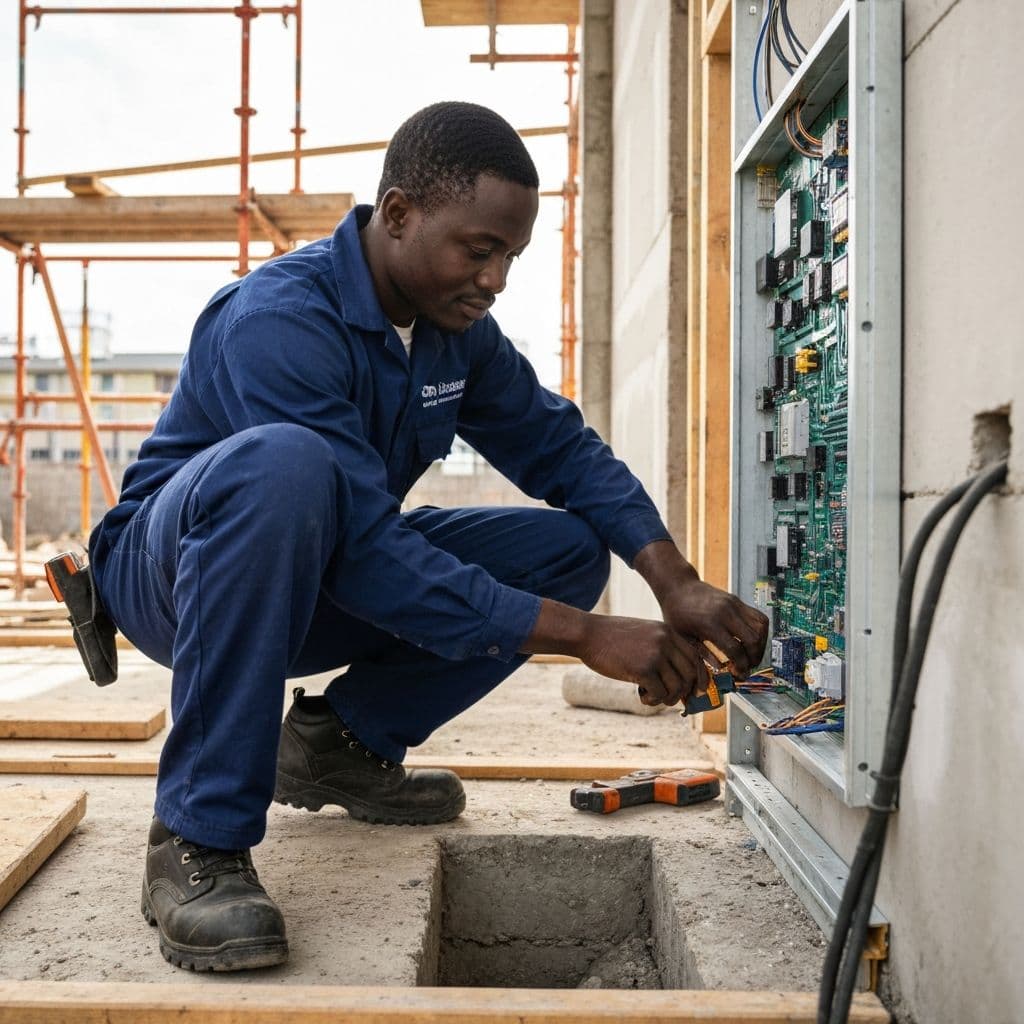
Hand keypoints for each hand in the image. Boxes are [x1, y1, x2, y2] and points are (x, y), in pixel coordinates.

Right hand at [575, 615, 705, 706]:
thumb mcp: (642, 633)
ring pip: (677, 687)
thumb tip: (677, 676)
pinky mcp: (642, 669)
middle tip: (669, 698)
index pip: (695, 657)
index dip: (698, 677)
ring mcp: (655, 655)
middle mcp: (665, 641)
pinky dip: (653, 701)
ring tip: (651, 697)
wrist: (587, 634)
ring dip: (667, 699)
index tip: (695, 690)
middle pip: (690, 674)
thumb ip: (661, 648)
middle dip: (684, 692)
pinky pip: (660, 694)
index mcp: (667, 631)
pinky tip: (641, 696)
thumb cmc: (611, 637)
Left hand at [633, 541, 768, 676]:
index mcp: (710, 624)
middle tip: (747, 667)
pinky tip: (751, 642)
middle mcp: (726, 612)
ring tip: (751, 656)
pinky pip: (758, 616)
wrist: (677, 586)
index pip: (736, 650)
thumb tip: (716, 675)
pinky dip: (760, 631)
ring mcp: (734, 604)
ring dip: (760, 645)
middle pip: (753, 639)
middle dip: (754, 658)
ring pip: (761, 627)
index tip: (739, 675)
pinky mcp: (737, 600)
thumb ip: (701, 657)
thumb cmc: (676, 613)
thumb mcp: (683, 638)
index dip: (741, 666)